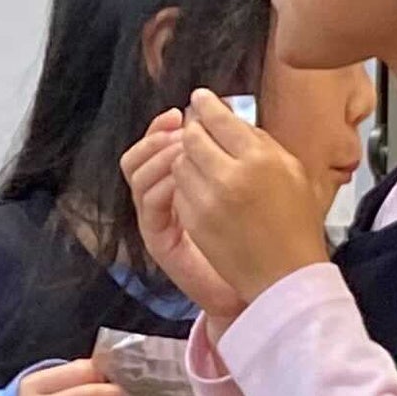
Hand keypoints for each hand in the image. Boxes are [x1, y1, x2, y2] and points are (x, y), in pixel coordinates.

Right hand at [121, 116, 238, 324]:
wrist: (259, 284)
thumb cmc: (256, 234)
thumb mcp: (243, 184)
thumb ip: (228, 154)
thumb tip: (224, 115)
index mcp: (177, 182)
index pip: (155, 144)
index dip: (163, 125)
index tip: (183, 112)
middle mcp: (161, 198)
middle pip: (137, 156)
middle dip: (157, 137)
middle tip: (179, 130)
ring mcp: (156, 219)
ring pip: (136, 175)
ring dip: (158, 157)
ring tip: (182, 153)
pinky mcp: (158, 240)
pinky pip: (149, 205)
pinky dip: (162, 187)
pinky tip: (181, 181)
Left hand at [170, 90, 335, 310]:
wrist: (286, 275)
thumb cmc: (296, 224)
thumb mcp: (292, 172)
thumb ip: (261, 142)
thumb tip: (233, 120)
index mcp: (260, 159)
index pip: (219, 118)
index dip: (206, 104)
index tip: (200, 99)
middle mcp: (231, 176)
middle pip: (192, 136)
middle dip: (194, 130)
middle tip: (199, 129)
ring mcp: (209, 201)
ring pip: (180, 162)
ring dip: (189, 158)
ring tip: (205, 164)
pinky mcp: (195, 221)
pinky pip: (180, 190)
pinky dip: (188, 185)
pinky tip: (205, 191)